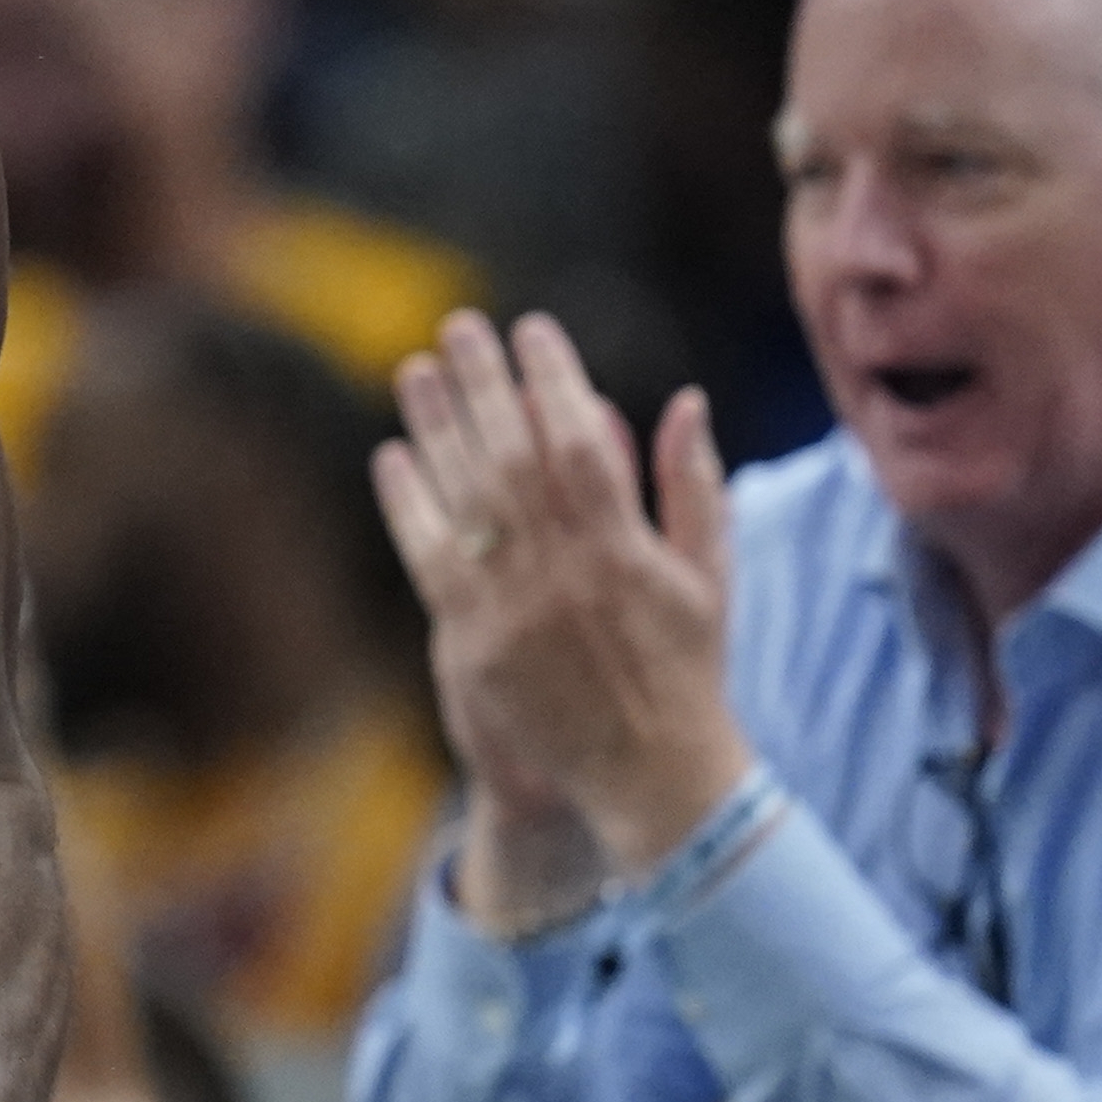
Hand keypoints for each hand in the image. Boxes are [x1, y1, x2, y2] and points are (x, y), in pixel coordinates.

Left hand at [371, 313, 748, 921]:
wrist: (650, 776)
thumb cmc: (687, 669)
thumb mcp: (709, 576)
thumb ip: (695, 486)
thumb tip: (685, 400)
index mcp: (625, 548)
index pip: (579, 439)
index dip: (552, 379)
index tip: (532, 330)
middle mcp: (564, 572)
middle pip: (511, 455)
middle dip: (484, 383)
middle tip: (460, 325)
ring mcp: (513, 609)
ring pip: (465, 499)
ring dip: (436, 427)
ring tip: (417, 370)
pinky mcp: (473, 644)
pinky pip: (430, 560)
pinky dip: (409, 505)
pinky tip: (393, 456)